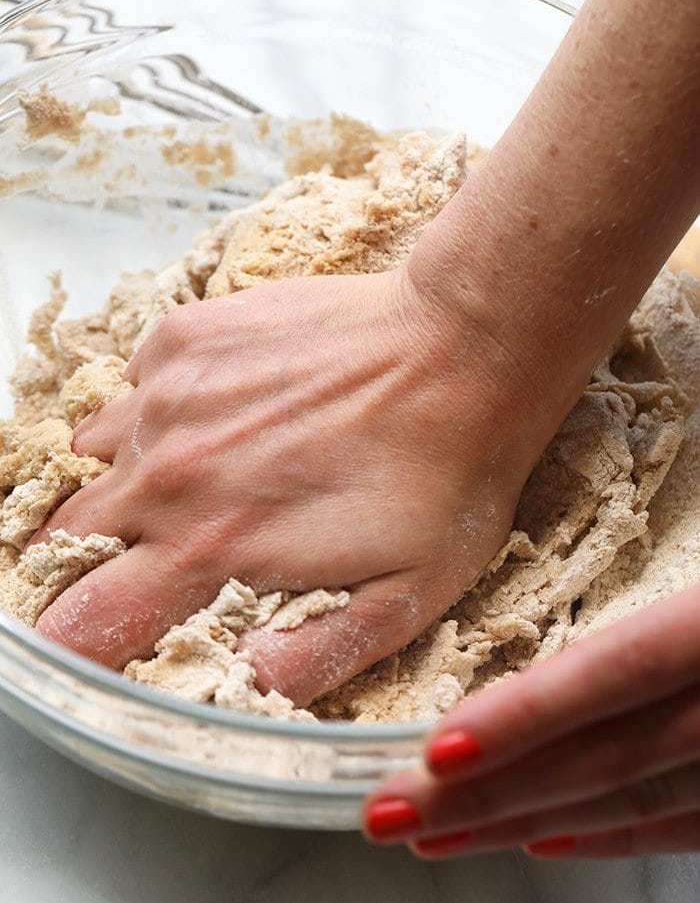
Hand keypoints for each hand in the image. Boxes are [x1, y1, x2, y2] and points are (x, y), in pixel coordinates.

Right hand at [32, 266, 530, 704]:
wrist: (464, 350)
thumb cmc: (447, 476)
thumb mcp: (404, 600)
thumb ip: (313, 656)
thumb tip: (242, 678)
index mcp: (212, 548)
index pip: (83, 621)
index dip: (74, 643)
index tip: (89, 640)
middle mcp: (171, 470)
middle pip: (67, 536)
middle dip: (83, 559)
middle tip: (139, 555)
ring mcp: (170, 392)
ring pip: (92, 456)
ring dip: (120, 480)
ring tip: (185, 480)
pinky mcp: (187, 335)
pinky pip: (135, 385)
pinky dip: (157, 410)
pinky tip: (221, 411)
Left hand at [363, 585, 699, 858]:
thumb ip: (645, 586)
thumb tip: (557, 600)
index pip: (615, 671)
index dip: (526, 715)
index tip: (437, 749)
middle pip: (602, 757)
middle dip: (489, 791)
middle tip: (391, 808)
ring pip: (629, 799)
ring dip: (524, 821)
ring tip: (435, 831)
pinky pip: (681, 824)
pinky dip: (606, 834)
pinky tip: (541, 838)